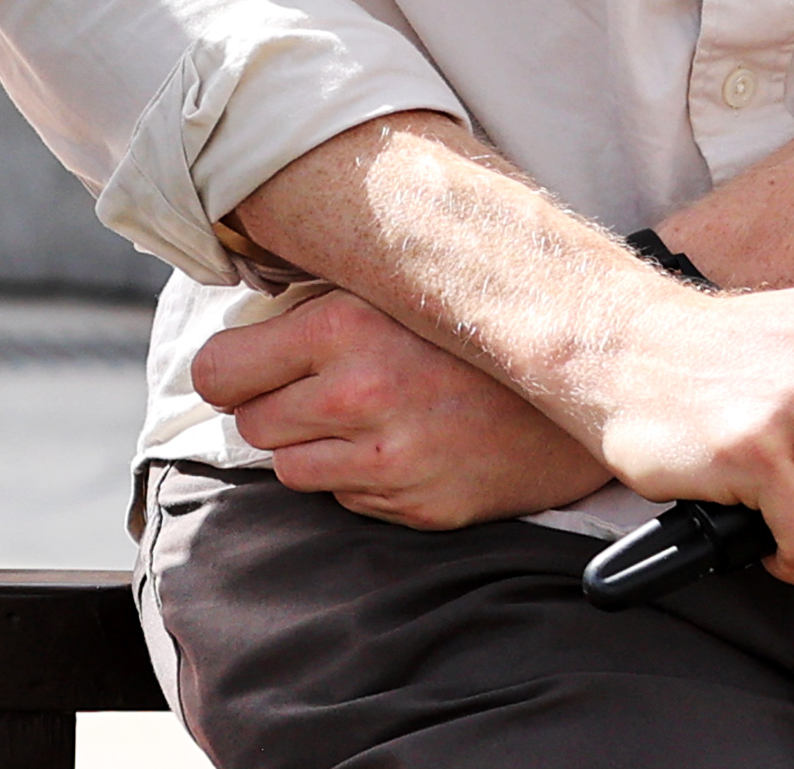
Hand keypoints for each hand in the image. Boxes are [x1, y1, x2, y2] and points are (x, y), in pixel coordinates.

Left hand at [197, 289, 614, 530]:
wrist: (574, 382)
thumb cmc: (472, 326)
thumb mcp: (392, 287)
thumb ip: (316, 302)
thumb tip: (235, 330)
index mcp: (343, 325)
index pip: (219, 371)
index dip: (228, 370)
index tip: (243, 369)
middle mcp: (358, 395)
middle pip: (251, 423)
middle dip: (273, 406)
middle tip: (318, 386)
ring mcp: (387, 459)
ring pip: (288, 467)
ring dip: (310, 445)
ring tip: (360, 415)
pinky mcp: (413, 505)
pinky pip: (343, 498)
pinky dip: (356, 476)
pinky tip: (400, 442)